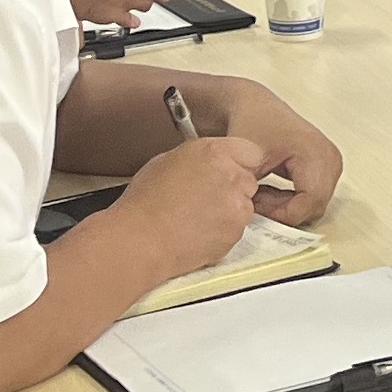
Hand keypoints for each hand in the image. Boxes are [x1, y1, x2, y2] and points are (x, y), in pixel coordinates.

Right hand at [98, 135, 275, 277]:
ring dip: (230, 211)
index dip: (239, 164)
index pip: (250, 151)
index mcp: (213, 152)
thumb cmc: (145, 203)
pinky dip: (224, 231)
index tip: (232, 171)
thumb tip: (208, 162)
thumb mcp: (167, 161)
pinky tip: (199, 232)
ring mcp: (237, 204)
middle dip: (235, 188)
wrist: (141, 239)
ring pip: (245, 205)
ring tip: (198, 217)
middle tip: (208, 198)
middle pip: (249, 179)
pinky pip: (237, 229)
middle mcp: (230, 175)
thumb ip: (199, 158)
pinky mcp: (236, 231)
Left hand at [209, 85, 342, 226]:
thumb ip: (252, 193)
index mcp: (316, 154)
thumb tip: (256, 220)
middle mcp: (330, 159)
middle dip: (284, 212)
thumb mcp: (246, 161)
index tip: (255, 207)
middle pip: (314, 207)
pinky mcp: (326, 167)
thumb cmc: (250, 125)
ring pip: (314, 205)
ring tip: (261, 195)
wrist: (253, 106)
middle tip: (256, 203)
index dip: (281, 214)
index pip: (309, 203)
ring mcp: (332, 163)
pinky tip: (271, 191)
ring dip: (287, 207)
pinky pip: (314, 196)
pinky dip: (292, 200)